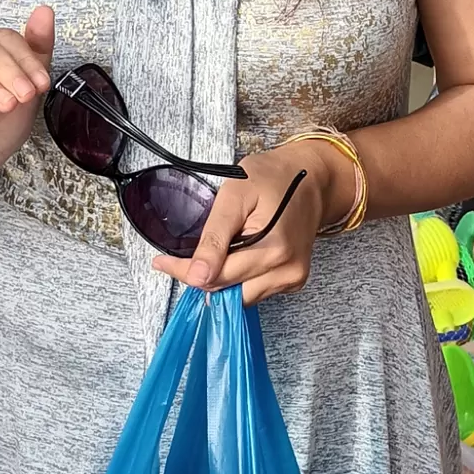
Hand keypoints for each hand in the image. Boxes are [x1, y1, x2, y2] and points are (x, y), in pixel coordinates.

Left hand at [153, 139, 353, 306]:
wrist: (312, 177)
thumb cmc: (273, 177)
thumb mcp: (236, 195)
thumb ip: (215, 237)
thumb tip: (196, 276)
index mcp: (274, 250)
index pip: (217, 278)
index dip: (185, 272)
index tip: (161, 263)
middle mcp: (287, 271)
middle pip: (228, 293)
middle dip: (201, 277)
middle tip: (181, 256)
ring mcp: (292, 278)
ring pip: (241, 297)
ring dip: (221, 279)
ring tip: (213, 251)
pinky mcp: (293, 279)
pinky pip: (256, 290)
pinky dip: (239, 278)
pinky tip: (235, 254)